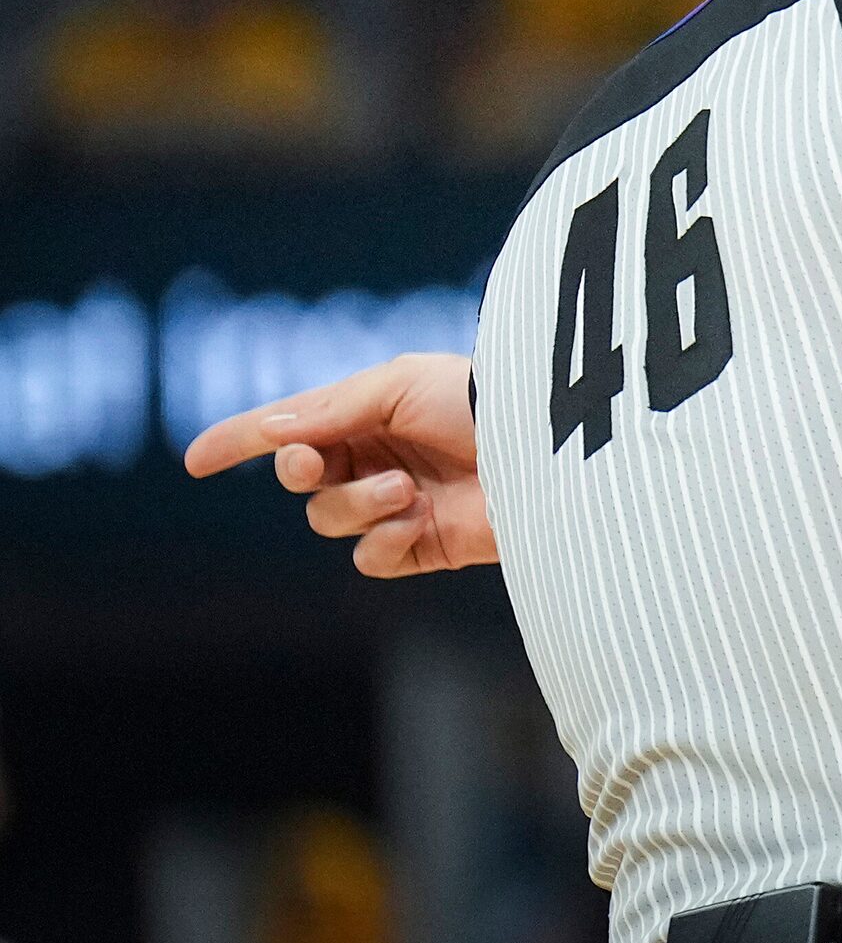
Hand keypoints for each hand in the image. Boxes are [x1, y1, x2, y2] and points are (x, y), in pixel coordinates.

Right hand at [183, 351, 494, 577]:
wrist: (545, 447)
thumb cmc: (479, 400)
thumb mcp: (400, 384)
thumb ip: (331, 411)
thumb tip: (272, 435)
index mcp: (369, 411)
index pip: (292, 429)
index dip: (242, 441)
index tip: (195, 460)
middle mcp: (378, 457)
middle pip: (302, 478)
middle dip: (301, 470)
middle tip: (314, 461)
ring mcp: (398, 503)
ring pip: (329, 519)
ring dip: (356, 504)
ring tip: (403, 489)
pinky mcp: (424, 545)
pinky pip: (369, 558)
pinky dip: (385, 540)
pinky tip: (419, 520)